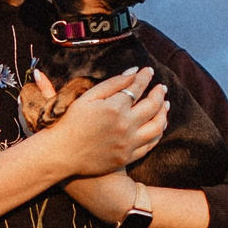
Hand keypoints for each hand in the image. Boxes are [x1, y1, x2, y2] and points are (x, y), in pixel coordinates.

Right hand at [38, 65, 166, 177]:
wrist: (62, 154)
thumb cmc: (71, 122)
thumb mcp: (88, 97)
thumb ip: (113, 84)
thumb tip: (134, 71)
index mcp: (115, 108)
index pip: (137, 88)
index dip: (145, 77)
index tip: (149, 71)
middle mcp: (125, 125)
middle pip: (153, 106)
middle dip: (159, 93)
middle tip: (161, 88)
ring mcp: (128, 143)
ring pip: (157, 127)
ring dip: (164, 114)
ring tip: (165, 105)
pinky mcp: (127, 157)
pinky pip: (150, 144)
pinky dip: (158, 133)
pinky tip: (158, 126)